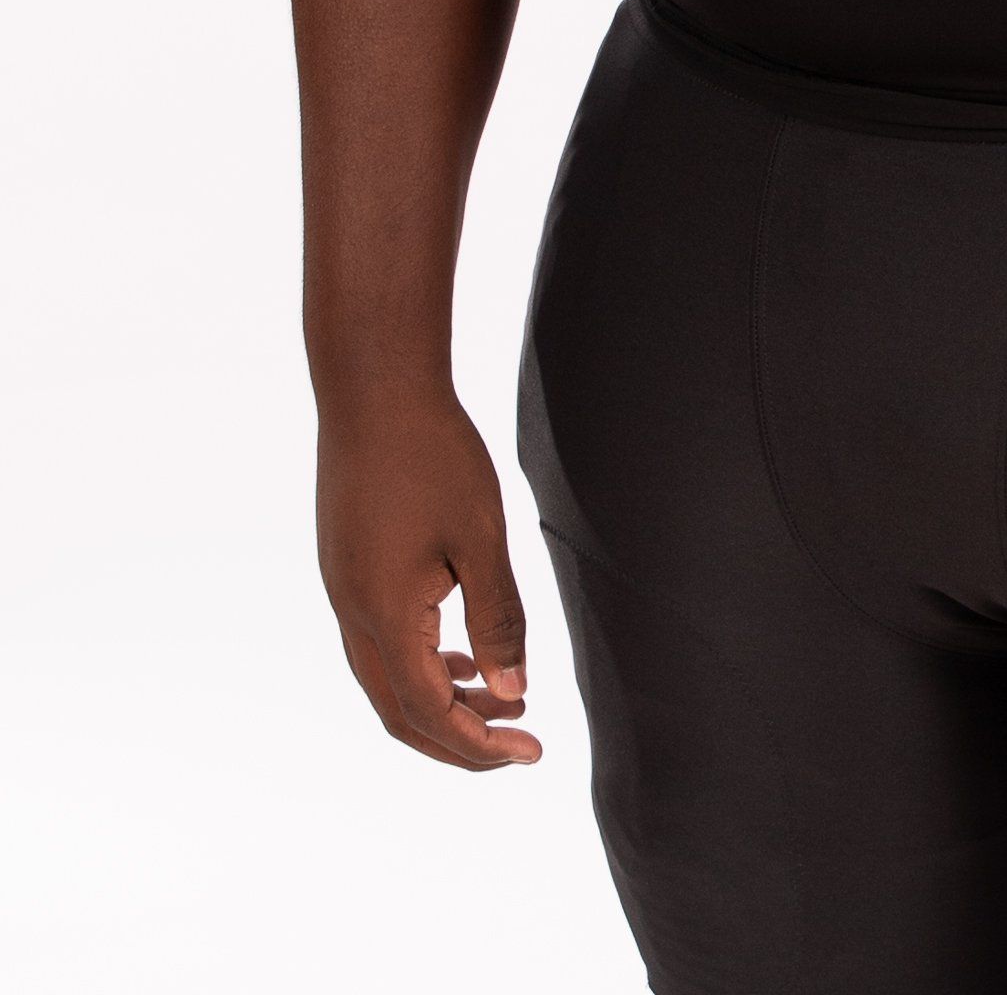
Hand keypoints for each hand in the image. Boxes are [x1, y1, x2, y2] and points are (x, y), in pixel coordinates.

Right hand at [316, 389, 539, 768]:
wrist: (373, 387)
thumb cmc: (433, 454)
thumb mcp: (481, 538)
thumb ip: (497, 619)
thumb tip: (513, 692)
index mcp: (384, 616)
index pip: (430, 712)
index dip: (480, 743)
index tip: (532, 752)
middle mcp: (351, 614)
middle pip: (399, 713)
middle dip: (459, 739)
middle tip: (519, 745)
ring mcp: (341, 591)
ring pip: (386, 680)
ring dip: (440, 701)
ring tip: (502, 701)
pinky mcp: (344, 568)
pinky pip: (378, 643)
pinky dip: (421, 664)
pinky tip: (459, 653)